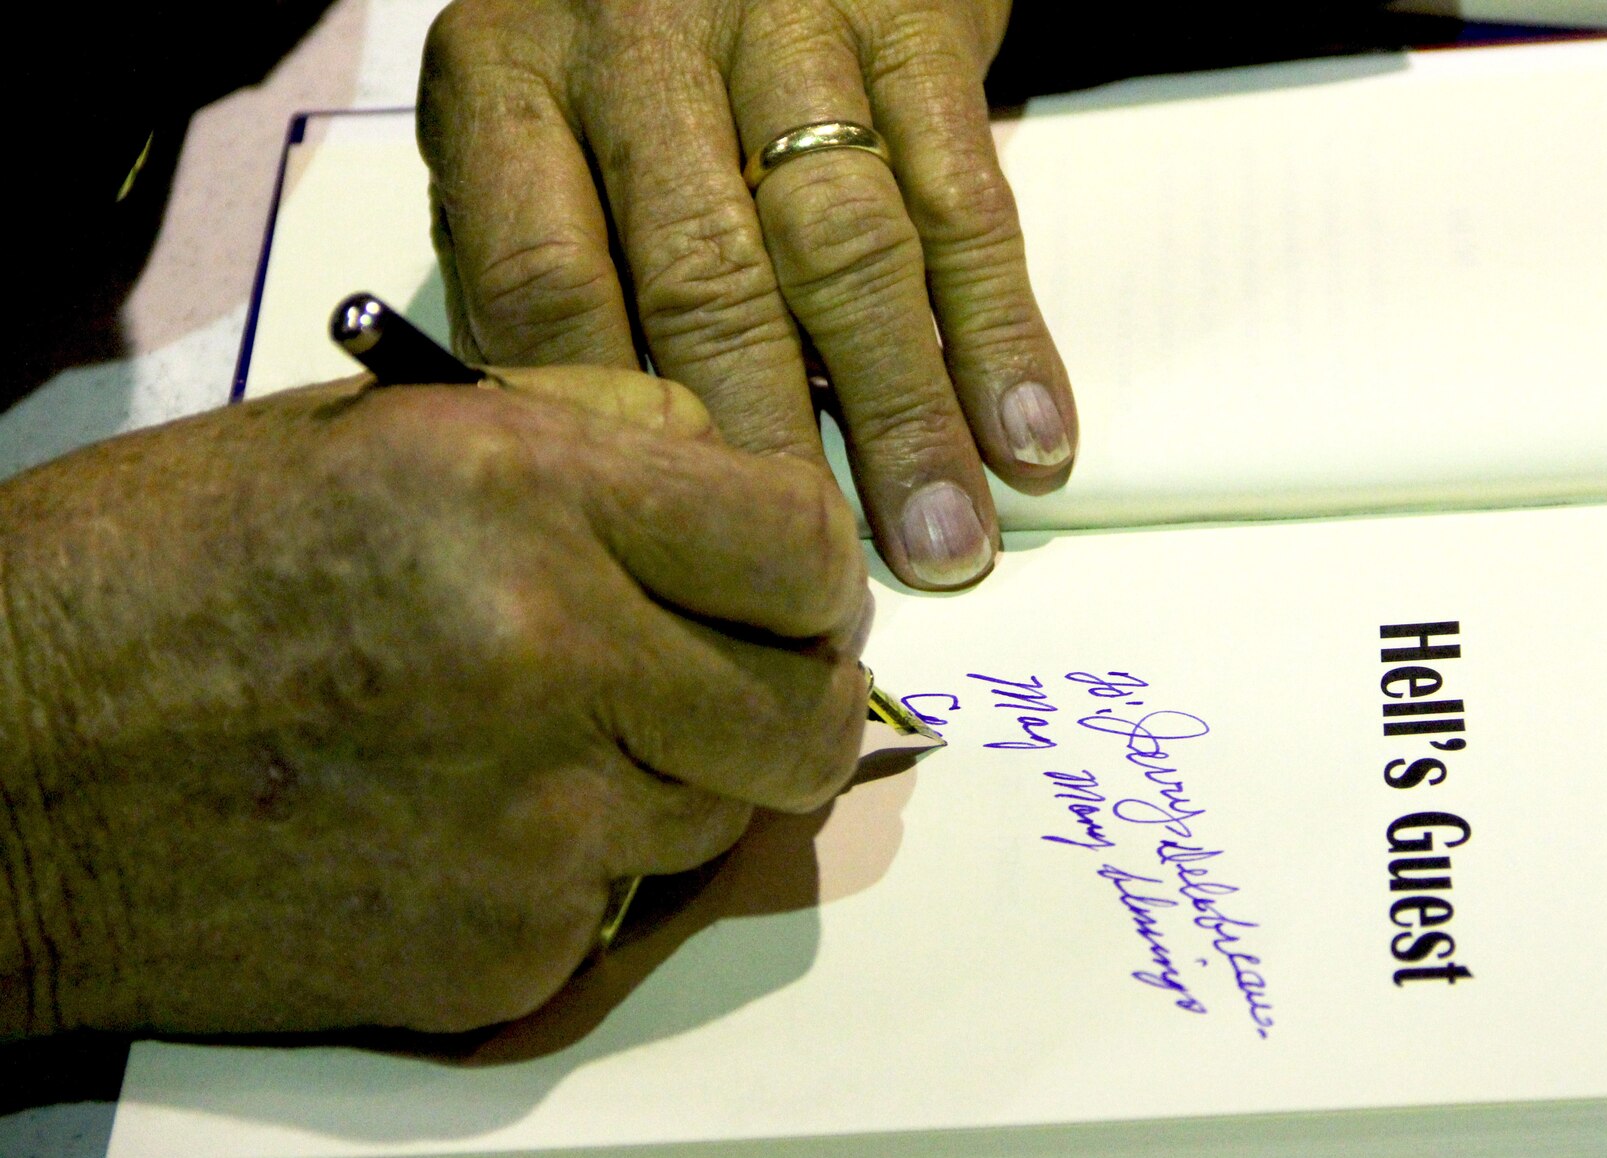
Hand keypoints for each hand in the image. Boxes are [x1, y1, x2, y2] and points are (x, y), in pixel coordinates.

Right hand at [0, 367, 867, 1037]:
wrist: (2, 779)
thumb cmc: (155, 579)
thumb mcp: (372, 432)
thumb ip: (586, 441)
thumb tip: (735, 485)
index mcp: (520, 493)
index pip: (801, 543)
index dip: (815, 574)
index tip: (794, 592)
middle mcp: (554, 655)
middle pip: (810, 713)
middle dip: (789, 698)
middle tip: (726, 684)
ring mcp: (541, 825)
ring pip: (727, 817)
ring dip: (676, 783)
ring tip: (542, 743)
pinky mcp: (511, 953)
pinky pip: (624, 905)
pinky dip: (578, 871)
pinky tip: (462, 826)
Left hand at [417, 0, 1075, 590]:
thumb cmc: (632, 64)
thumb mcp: (532, 132)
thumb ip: (544, 274)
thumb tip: (604, 477)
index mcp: (505, 80)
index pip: (545, 285)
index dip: (618, 435)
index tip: (673, 555)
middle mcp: (635, 42)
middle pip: (708, 279)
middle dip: (776, 450)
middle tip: (820, 582)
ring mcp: (781, 23)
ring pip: (847, 247)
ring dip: (904, 411)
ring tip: (943, 542)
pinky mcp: (910, 23)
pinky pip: (961, 195)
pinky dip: (1000, 328)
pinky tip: (1029, 436)